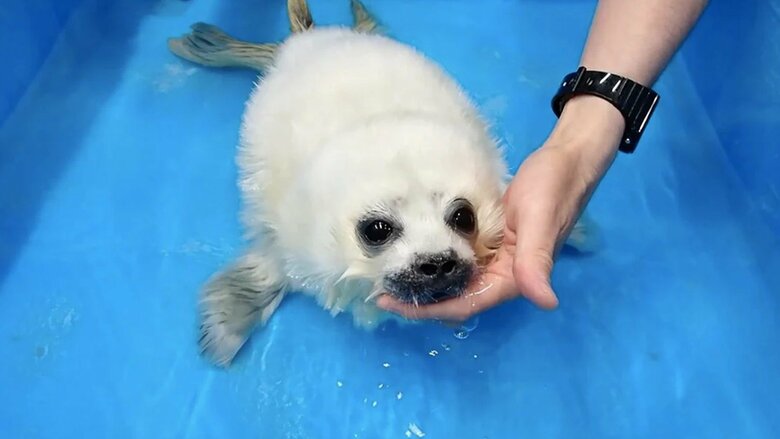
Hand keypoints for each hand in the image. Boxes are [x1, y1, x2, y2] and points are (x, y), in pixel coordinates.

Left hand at [377, 96, 624, 321]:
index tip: (393, 304)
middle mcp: (503, 274)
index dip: (430, 310)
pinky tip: (415, 254)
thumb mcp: (540, 221)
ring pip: (456, 282)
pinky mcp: (490, 242)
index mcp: (514, 278)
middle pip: (457, 299)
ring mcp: (496, 259)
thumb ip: (537, 261)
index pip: (466, 305)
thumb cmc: (553, 187)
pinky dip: (438, 263)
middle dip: (421, 300)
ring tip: (390, 277)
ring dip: (427, 284)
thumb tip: (545, 301)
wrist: (565, 160)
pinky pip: (460, 261)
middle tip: (381, 291)